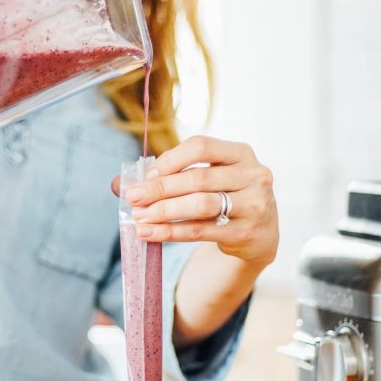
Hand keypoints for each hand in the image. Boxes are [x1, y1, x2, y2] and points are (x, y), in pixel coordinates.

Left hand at [115, 135, 278, 266]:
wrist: (261, 233)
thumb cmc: (226, 198)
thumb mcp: (209, 179)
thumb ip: (170, 176)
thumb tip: (120, 184)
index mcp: (241, 153)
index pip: (202, 146)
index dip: (171, 159)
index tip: (147, 174)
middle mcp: (253, 175)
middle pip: (199, 179)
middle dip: (160, 188)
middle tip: (133, 197)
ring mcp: (253, 205)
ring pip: (201, 205)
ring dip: (164, 211)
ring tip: (139, 217)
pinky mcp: (246, 232)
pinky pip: (202, 231)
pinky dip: (171, 232)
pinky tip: (150, 233)